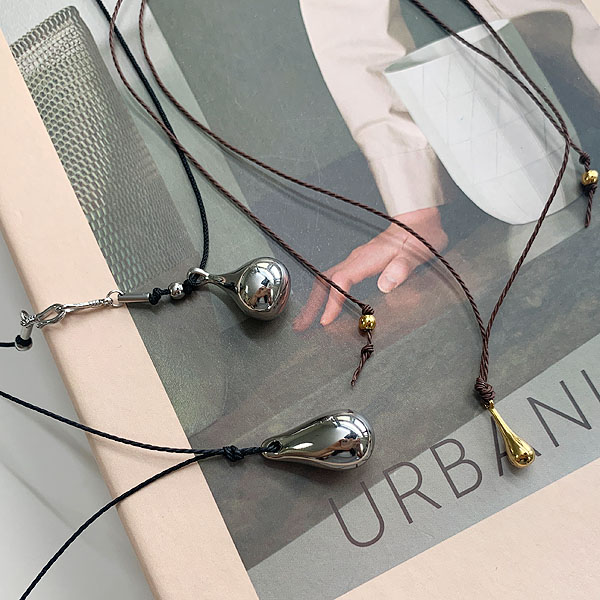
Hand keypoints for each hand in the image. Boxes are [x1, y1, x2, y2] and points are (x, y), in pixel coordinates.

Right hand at [293, 206, 447, 329]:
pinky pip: (336, 280)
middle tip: (302, 326)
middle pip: (325, 281)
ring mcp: (357, 261)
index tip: (326, 320)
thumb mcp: (416, 253)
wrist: (420, 221)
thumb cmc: (419, 237)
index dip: (333, 302)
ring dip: (315, 301)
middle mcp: (357, 259)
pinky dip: (326, 295)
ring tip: (306, 321)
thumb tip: (386, 285)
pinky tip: (325, 306)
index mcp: (367, 258)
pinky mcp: (360, 264)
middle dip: (312, 305)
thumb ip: (401, 268)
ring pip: (327, 281)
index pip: (341, 281)